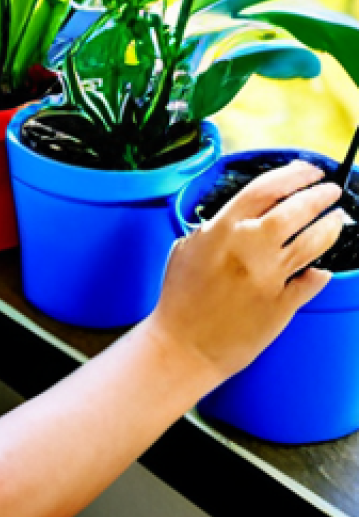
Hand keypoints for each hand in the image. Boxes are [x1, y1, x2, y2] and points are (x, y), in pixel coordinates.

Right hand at [146, 160, 347, 384]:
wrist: (183, 345)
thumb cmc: (180, 300)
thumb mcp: (186, 250)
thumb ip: (214, 230)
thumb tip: (241, 220)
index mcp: (220, 230)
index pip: (264, 189)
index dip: (292, 175)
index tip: (308, 171)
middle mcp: (247, 248)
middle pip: (295, 210)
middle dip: (319, 195)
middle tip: (331, 191)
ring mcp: (268, 276)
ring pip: (312, 241)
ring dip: (330, 226)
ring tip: (336, 219)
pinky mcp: (282, 303)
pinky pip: (311, 280)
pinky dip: (318, 271)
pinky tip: (319, 267)